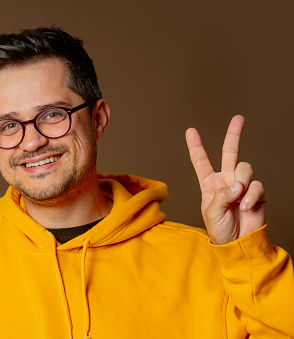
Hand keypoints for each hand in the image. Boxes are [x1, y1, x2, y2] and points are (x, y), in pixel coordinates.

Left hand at [185, 115, 265, 244]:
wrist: (238, 244)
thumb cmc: (220, 230)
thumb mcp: (212, 213)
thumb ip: (221, 195)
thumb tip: (236, 183)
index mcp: (209, 184)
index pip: (201, 162)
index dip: (196, 146)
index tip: (190, 130)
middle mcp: (226, 180)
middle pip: (230, 152)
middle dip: (234, 134)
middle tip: (239, 118)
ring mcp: (242, 185)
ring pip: (244, 168)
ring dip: (240, 184)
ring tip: (237, 203)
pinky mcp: (257, 193)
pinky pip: (256, 185)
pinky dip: (250, 196)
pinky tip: (245, 207)